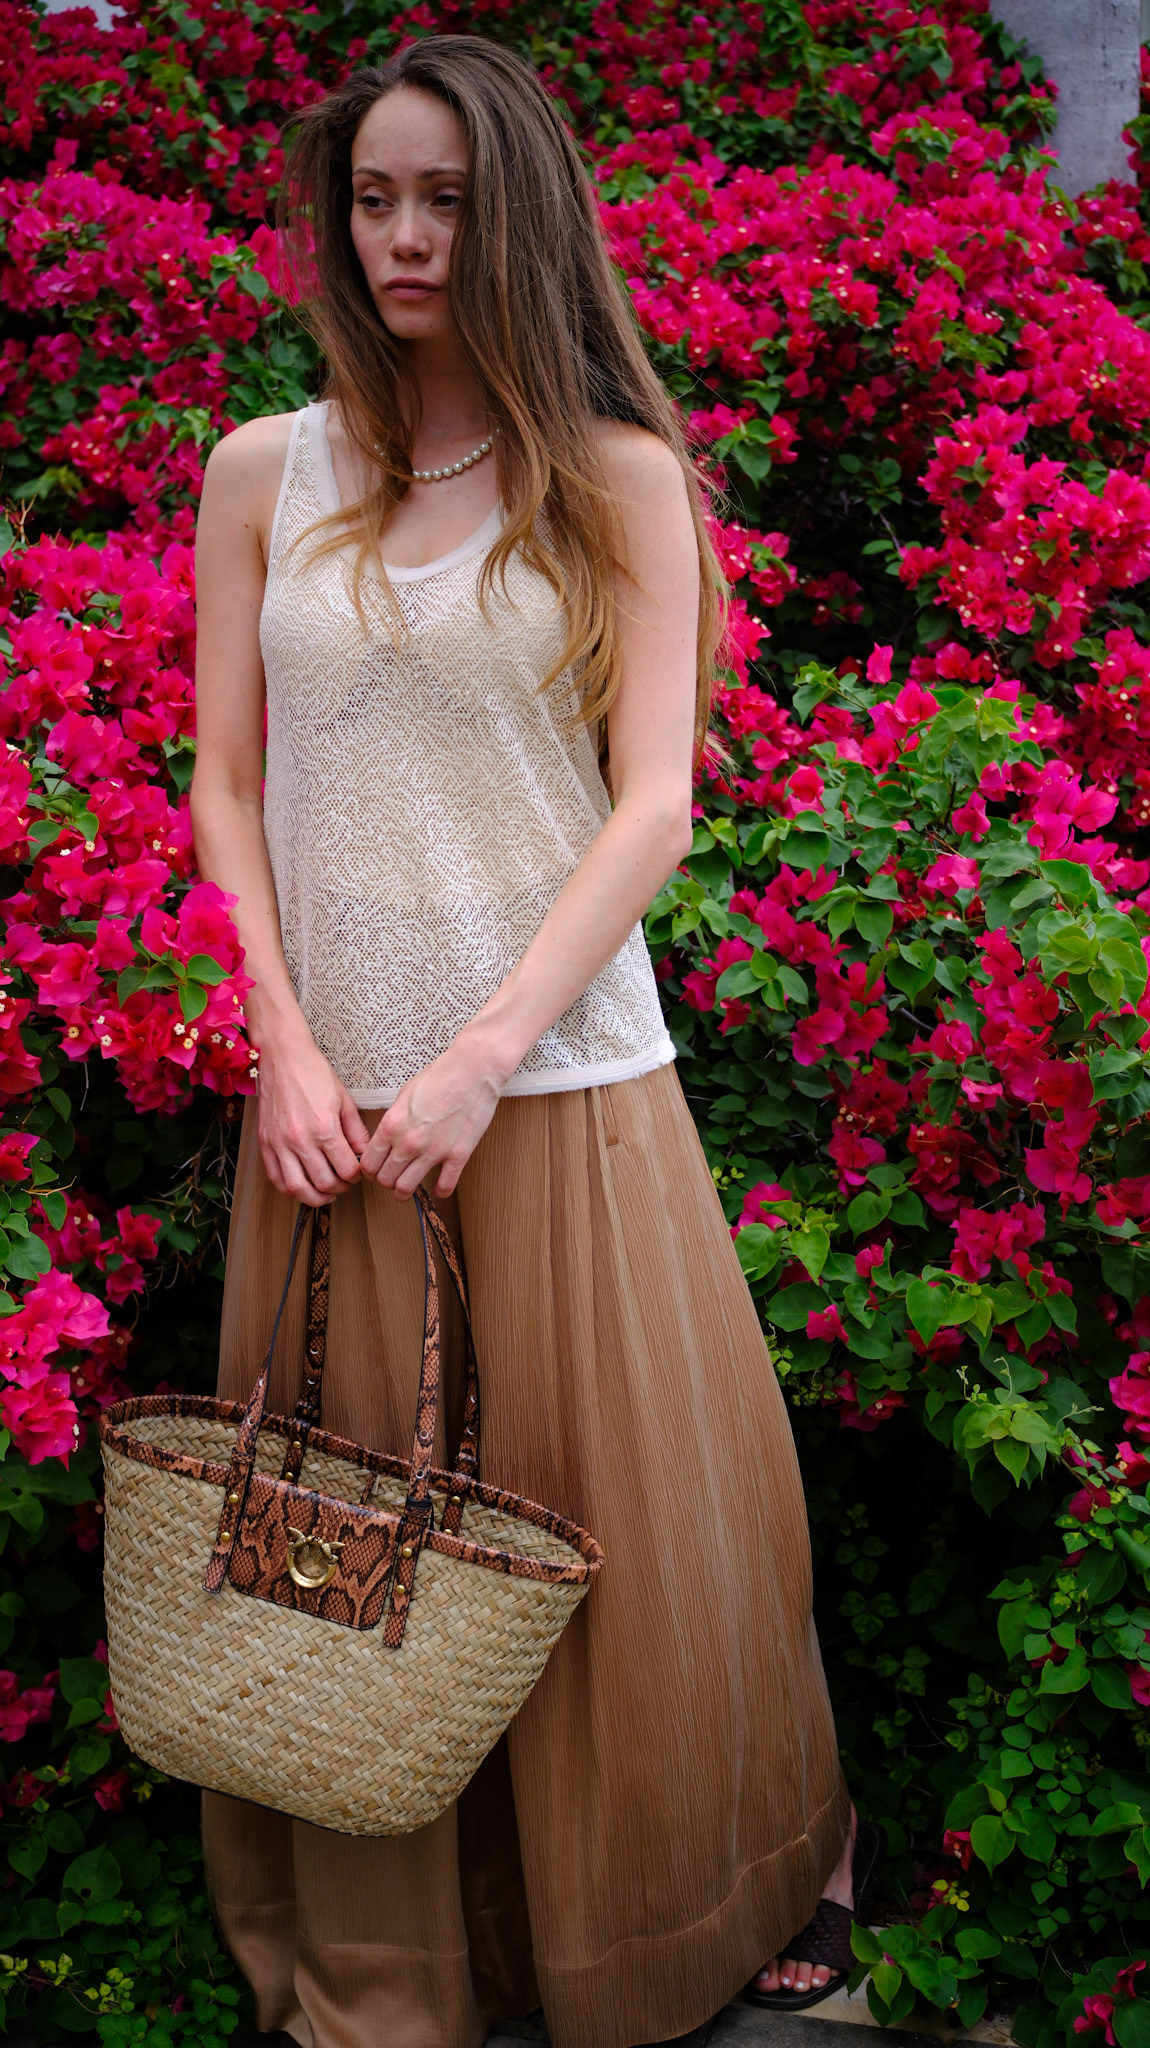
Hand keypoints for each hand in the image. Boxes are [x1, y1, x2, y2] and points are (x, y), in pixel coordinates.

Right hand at [256, 1024, 369, 1206]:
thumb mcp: (344, 1099)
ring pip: (298, 1187)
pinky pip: (276, 1177)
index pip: (347, 1168)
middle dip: (341, 1187)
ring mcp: (280, 1143)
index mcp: (324, 1127)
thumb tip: (364, 1153)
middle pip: (325, 1182)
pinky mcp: (266, 1142)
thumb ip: (356, 1131)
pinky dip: (289, 1189)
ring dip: (315, 1197)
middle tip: (345, 1182)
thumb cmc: (313, 1072)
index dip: (358, 1175)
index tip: (359, 1172)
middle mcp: (300, 1139)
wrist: (282, 1056)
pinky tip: (301, 1186)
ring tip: (326, 1193)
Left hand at [359, 1035, 504, 1198]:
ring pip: (406, 1188)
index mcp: (392, 1125)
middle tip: (390, 1178)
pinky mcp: (458, 1155)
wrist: (474, 1070)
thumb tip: (388, 1137)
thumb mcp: (405, 1094)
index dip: (369, 1170)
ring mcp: (434, 1151)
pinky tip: (439, 1186)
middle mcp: (409, 1142)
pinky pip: (445, 1186)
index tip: (375, 1170)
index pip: (369, 1162)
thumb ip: (393, 1120)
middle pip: (385, 1179)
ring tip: (408, 1188)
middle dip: (385, 1181)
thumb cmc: (440, 1076)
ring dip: (404, 1192)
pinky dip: (440, 1190)